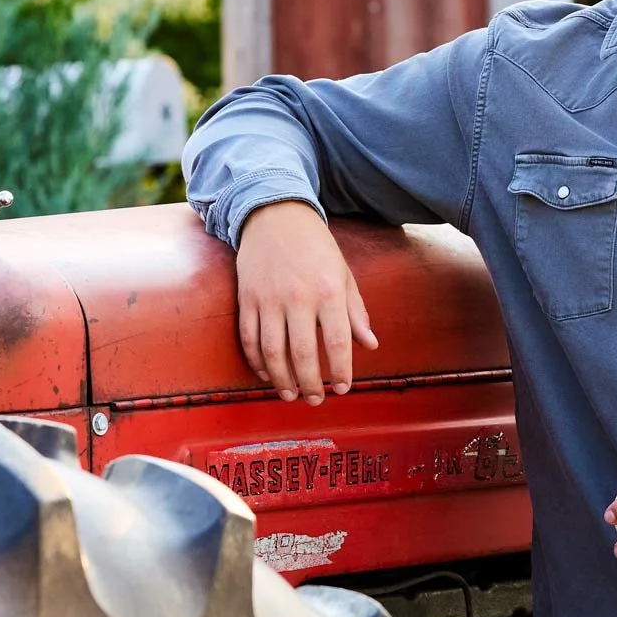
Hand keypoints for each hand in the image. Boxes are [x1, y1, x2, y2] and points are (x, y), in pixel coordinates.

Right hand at [233, 200, 378, 402]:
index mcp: (328, 291)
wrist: (276, 216)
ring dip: (281, 379)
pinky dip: (256, 361)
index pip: (337, 341)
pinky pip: (248, 338)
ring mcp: (268, 298)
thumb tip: (370, 346)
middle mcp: (298, 297)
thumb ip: (356, 313)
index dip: (340, 370)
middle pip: (302, 353)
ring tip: (291, 395)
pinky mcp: (246, 298)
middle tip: (316, 400)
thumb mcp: (344, 274)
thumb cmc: (317, 248)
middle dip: (310, 383)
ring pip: (272, 351)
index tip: (342, 388)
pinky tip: (267, 374)